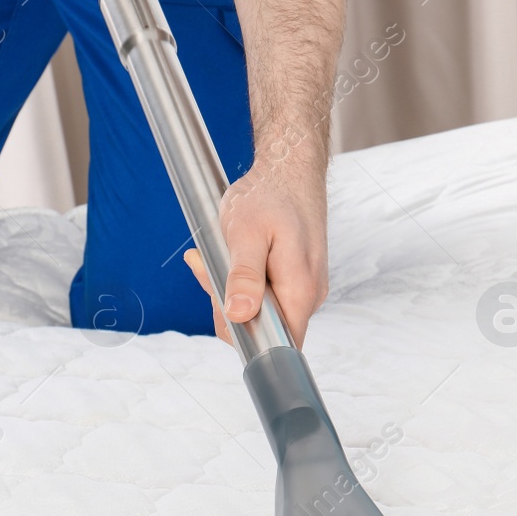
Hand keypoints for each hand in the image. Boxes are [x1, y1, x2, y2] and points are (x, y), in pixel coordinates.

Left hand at [183, 163, 327, 347]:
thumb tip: (239, 315)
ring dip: (234, 291)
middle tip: (207, 265)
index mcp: (300, 291)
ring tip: (220, 254)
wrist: (291, 170)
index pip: (278, 345)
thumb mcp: (246, 233)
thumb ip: (245, 277)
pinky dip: (246, 281)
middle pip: (265, 329)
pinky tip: (237, 256)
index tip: (221, 304)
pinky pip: (269, 296)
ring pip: (264, 312)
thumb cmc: (270, 196)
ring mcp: (307, 289)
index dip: (244, 337)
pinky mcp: (300, 280)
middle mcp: (309, 296)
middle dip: (229, 306)